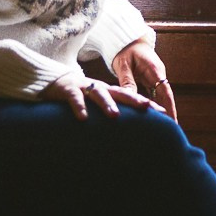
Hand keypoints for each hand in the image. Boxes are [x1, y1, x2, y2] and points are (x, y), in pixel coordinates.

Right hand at [39, 71, 159, 120]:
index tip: (163, 113)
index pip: (130, 97)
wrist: (53, 81)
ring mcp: (84, 88)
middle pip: (120, 92)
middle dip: (135, 100)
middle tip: (149, 108)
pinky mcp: (68, 90)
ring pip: (99, 94)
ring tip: (115, 116)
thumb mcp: (96, 104)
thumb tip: (126, 134)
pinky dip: (79, 107)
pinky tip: (83, 118)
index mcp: (108, 92)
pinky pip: (75, 98)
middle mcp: (99, 88)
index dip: (146, 104)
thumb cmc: (79, 97)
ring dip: (107, 104)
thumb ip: (109, 115)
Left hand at [110, 38, 178, 121]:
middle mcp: (158, 74)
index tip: (172, 122)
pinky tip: (153, 118)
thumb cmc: (124, 50)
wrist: (127, 40)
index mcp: (154, 70)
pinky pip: (155, 95)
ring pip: (161, 97)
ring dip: (162, 111)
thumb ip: (127, 81)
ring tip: (163, 129)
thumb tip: (130, 99)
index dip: (170, 108)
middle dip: (169, 113)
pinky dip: (155, 106)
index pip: (165, 92)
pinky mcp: (151, 80)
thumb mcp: (123, 65)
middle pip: (166, 97)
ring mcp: (156, 77)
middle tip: (170, 131)